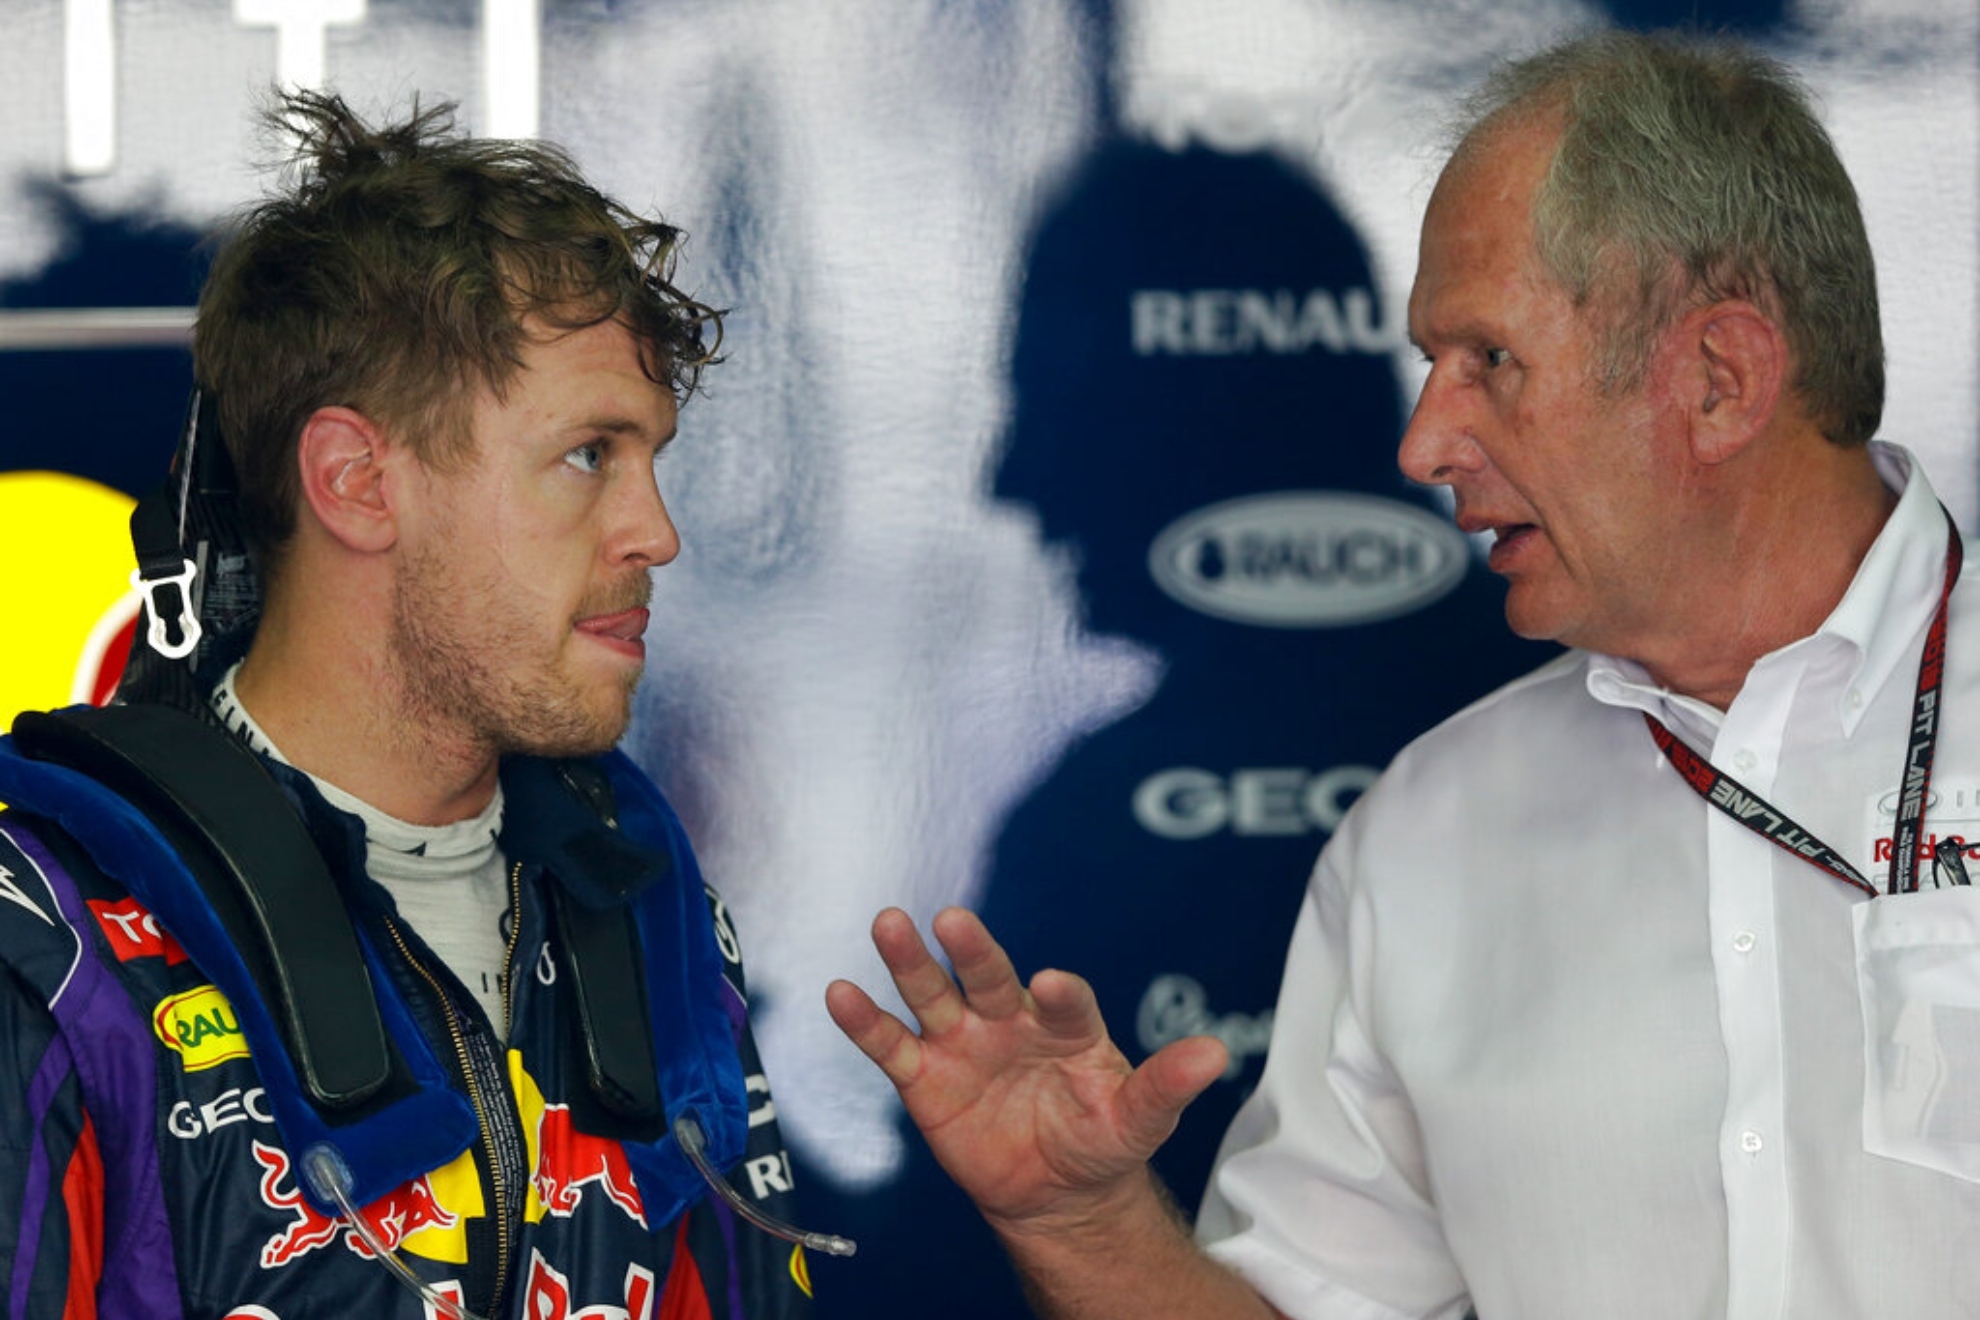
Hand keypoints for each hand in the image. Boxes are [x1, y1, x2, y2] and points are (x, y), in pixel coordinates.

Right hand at [826, 907, 1228, 1233]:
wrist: (1054, 1190)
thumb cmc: (1100, 1140)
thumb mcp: (1138, 1120)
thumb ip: (1166, 1085)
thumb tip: (1215, 1053)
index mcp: (1067, 1025)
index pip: (1065, 1000)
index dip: (1060, 994)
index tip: (1052, 984)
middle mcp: (1010, 1020)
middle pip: (988, 977)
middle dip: (973, 949)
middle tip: (953, 919)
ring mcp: (963, 1042)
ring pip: (933, 994)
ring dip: (909, 961)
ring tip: (889, 922)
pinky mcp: (923, 1076)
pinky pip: (890, 1045)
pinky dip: (864, 1021)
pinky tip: (839, 992)